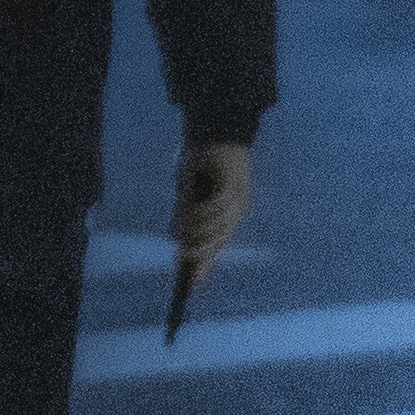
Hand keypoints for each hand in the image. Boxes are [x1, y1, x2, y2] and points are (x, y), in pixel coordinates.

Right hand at [174, 141, 256, 290]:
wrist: (216, 128)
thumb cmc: (200, 159)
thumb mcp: (187, 190)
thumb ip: (184, 212)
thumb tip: (177, 239)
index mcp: (226, 214)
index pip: (216, 246)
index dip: (203, 266)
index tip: (191, 286)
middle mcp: (235, 210)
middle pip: (219, 242)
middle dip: (200, 254)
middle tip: (181, 259)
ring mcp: (237, 199)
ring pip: (218, 227)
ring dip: (196, 231)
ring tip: (180, 231)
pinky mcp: (234, 186)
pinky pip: (217, 208)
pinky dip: (201, 213)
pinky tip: (188, 212)